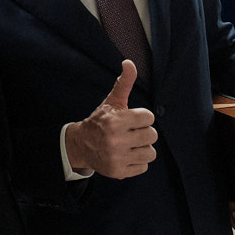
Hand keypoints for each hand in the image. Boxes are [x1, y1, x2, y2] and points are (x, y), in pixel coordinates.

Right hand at [64, 61, 156, 178]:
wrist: (81, 145)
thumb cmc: (101, 121)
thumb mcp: (112, 101)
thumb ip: (124, 82)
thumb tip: (129, 62)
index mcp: (116, 121)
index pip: (149, 118)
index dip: (142, 117)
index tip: (131, 120)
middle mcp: (116, 140)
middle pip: (152, 135)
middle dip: (143, 133)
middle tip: (131, 133)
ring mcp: (118, 158)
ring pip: (151, 153)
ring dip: (143, 148)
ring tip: (131, 145)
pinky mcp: (119, 172)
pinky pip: (144, 167)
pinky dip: (138, 162)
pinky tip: (127, 155)